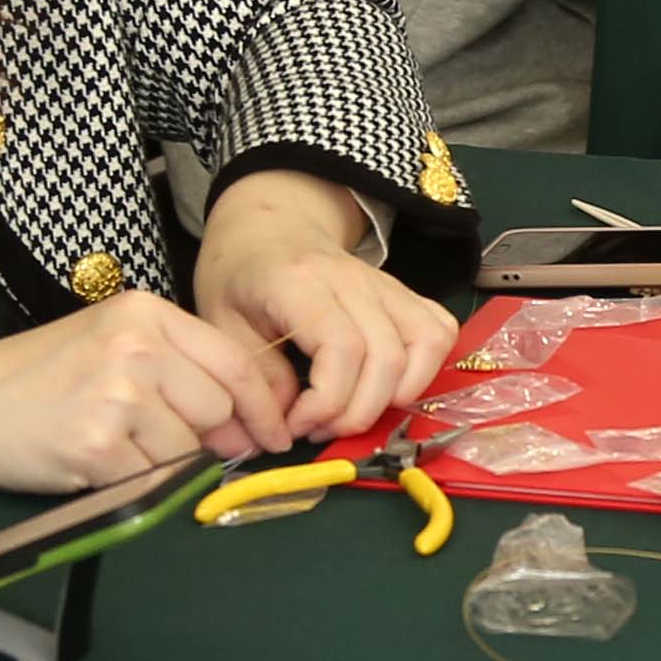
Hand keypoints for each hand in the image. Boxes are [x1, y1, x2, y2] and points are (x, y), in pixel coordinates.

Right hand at [0, 289, 300, 505]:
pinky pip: (154, 478)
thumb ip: (177, 367)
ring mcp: (117, 395)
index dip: (263, 407)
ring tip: (116, 445)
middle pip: (219, 408)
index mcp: (144, 313)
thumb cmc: (38, 380)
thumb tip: (246, 423)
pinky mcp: (98, 444)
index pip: (236, 362)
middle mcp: (135, 346)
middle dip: (212, 439)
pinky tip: (98, 462)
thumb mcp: (110, 343)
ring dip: (166, 463)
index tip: (273, 435)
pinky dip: (135, 482)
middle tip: (176, 447)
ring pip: (191, 450)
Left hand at [193, 171, 455, 443]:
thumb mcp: (222, 325)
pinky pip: (438, 331)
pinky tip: (387, 389)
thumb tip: (283, 431)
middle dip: (357, 413)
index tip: (296, 424)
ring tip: (354, 412)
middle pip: (387, 357)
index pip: (342, 349)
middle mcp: (352, 279)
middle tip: (320, 429)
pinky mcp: (404, 293)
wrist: (268, 228)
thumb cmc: (239, 277)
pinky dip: (425, 369)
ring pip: (425, 344)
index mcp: (299, 283)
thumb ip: (255, 377)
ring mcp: (385, 283)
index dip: (326, 403)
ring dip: (397, 396)